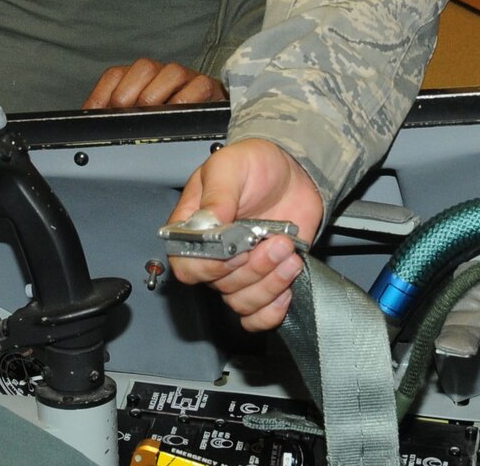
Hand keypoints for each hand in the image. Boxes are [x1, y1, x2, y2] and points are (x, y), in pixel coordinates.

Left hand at [82, 58, 224, 109]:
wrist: (210, 121)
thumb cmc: (167, 121)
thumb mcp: (134, 119)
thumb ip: (112, 116)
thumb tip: (86, 122)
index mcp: (139, 77)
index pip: (114, 75)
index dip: (101, 97)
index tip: (94, 116)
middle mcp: (161, 71)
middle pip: (142, 68)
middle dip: (129, 98)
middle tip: (128, 120)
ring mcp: (186, 76)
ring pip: (170, 72)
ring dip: (157, 98)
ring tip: (153, 119)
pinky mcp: (207, 86)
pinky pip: (197, 87)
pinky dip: (185, 102)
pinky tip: (177, 116)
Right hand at [167, 138, 324, 331]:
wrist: (293, 171)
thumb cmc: (255, 164)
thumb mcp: (230, 166)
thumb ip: (217, 194)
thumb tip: (208, 223)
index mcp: (193, 230)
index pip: (186, 267)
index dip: (212, 266)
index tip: (238, 249)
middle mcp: (213, 255)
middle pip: (220, 286)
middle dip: (254, 267)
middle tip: (275, 241)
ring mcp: (240, 270)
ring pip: (242, 302)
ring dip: (270, 282)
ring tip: (288, 252)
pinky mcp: (265, 280)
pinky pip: (258, 315)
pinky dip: (272, 309)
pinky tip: (286, 282)